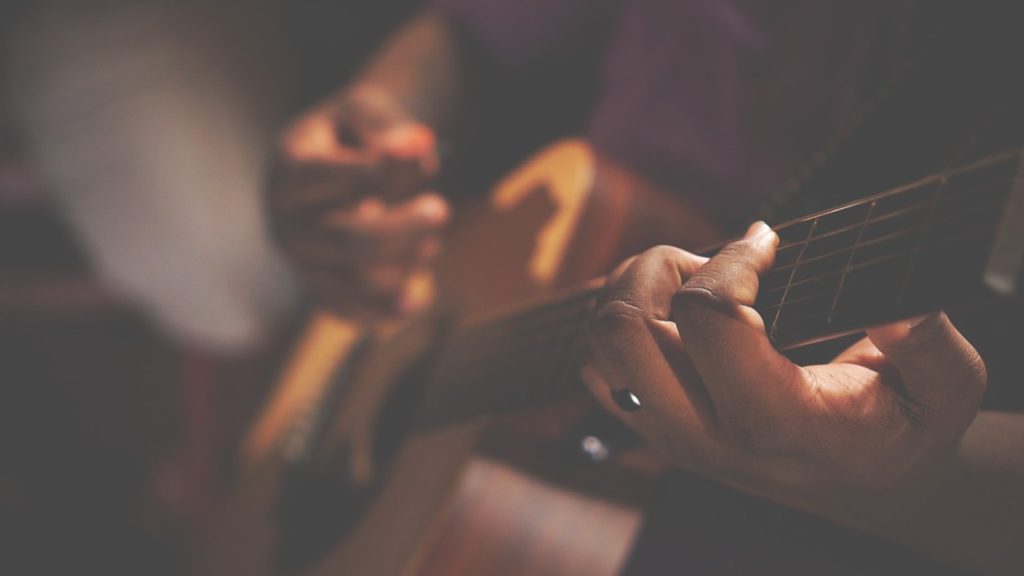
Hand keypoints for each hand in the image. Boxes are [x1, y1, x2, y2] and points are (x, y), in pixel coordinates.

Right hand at [268, 84, 446, 318]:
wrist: (328, 168)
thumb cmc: (349, 136)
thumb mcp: (362, 114)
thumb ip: (386, 128)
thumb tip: (418, 146)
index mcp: (288, 171)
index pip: (326, 177)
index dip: (377, 172)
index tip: (424, 157)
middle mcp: (285, 222)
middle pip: (344, 239)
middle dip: (400, 228)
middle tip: (443, 210)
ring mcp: (300, 261)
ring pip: (352, 281)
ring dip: (402, 267)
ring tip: (431, 246)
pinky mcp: (319, 288)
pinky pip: (348, 312)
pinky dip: (382, 311)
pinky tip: (412, 300)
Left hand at [580, 223, 986, 529]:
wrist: (867, 484)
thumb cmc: (904, 426)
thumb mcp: (945, 388)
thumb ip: (929, 344)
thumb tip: (893, 303)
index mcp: (773, 420)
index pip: (706, 317)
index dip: (733, 258)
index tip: (770, 242)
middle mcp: (705, 434)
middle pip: (623, 328)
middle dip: (659, 268)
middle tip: (711, 266)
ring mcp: (669, 435)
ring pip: (600, 345)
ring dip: (632, 293)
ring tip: (690, 285)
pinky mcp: (652, 429)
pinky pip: (597, 368)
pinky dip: (622, 322)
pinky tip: (673, 313)